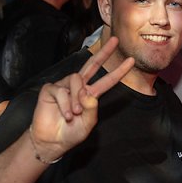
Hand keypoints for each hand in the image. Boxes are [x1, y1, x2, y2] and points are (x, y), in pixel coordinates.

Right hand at [28, 36, 133, 160]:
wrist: (52, 141)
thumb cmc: (71, 133)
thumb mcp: (87, 124)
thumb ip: (90, 108)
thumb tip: (87, 92)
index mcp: (90, 95)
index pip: (107, 80)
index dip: (118, 71)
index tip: (131, 60)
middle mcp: (78, 87)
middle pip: (92, 65)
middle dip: (104, 52)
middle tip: (115, 41)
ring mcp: (64, 86)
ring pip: (76, 79)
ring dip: (76, 97)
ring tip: (74, 113)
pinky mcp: (50, 90)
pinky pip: (60, 90)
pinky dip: (65, 104)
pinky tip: (65, 114)